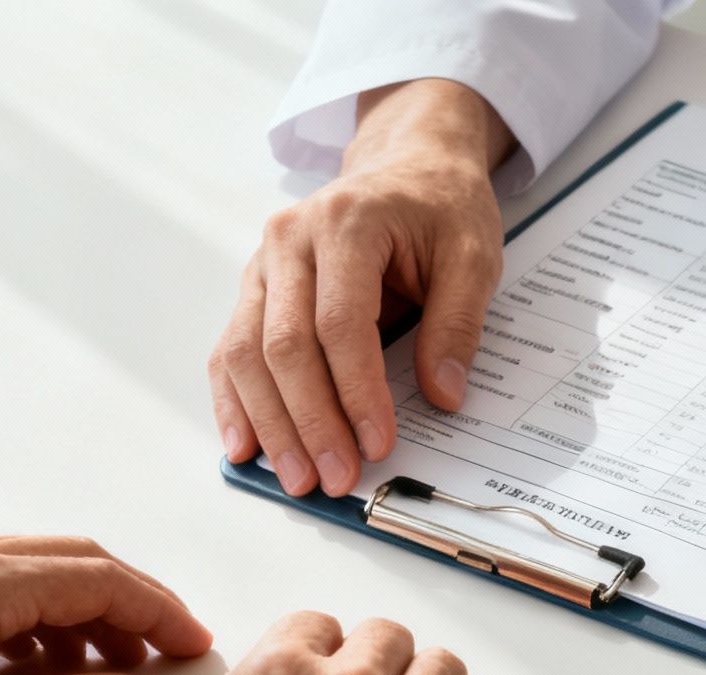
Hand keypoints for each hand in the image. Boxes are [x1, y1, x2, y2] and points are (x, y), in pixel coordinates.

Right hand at [211, 79, 514, 497]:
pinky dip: (235, 402)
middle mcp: (290, 241)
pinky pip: (232, 350)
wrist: (406, 165)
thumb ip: (458, 324)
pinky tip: (246, 447)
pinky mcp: (255, 289)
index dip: (356, 391)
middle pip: (284, 345)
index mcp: (345, 223)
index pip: (340, 323)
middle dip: (309, 420)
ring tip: (297, 477)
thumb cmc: (439, 208)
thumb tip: (442, 395)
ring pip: (248, 353)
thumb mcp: (473, 255)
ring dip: (270, 423)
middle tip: (336, 477)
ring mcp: (264, 265)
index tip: (378, 442)